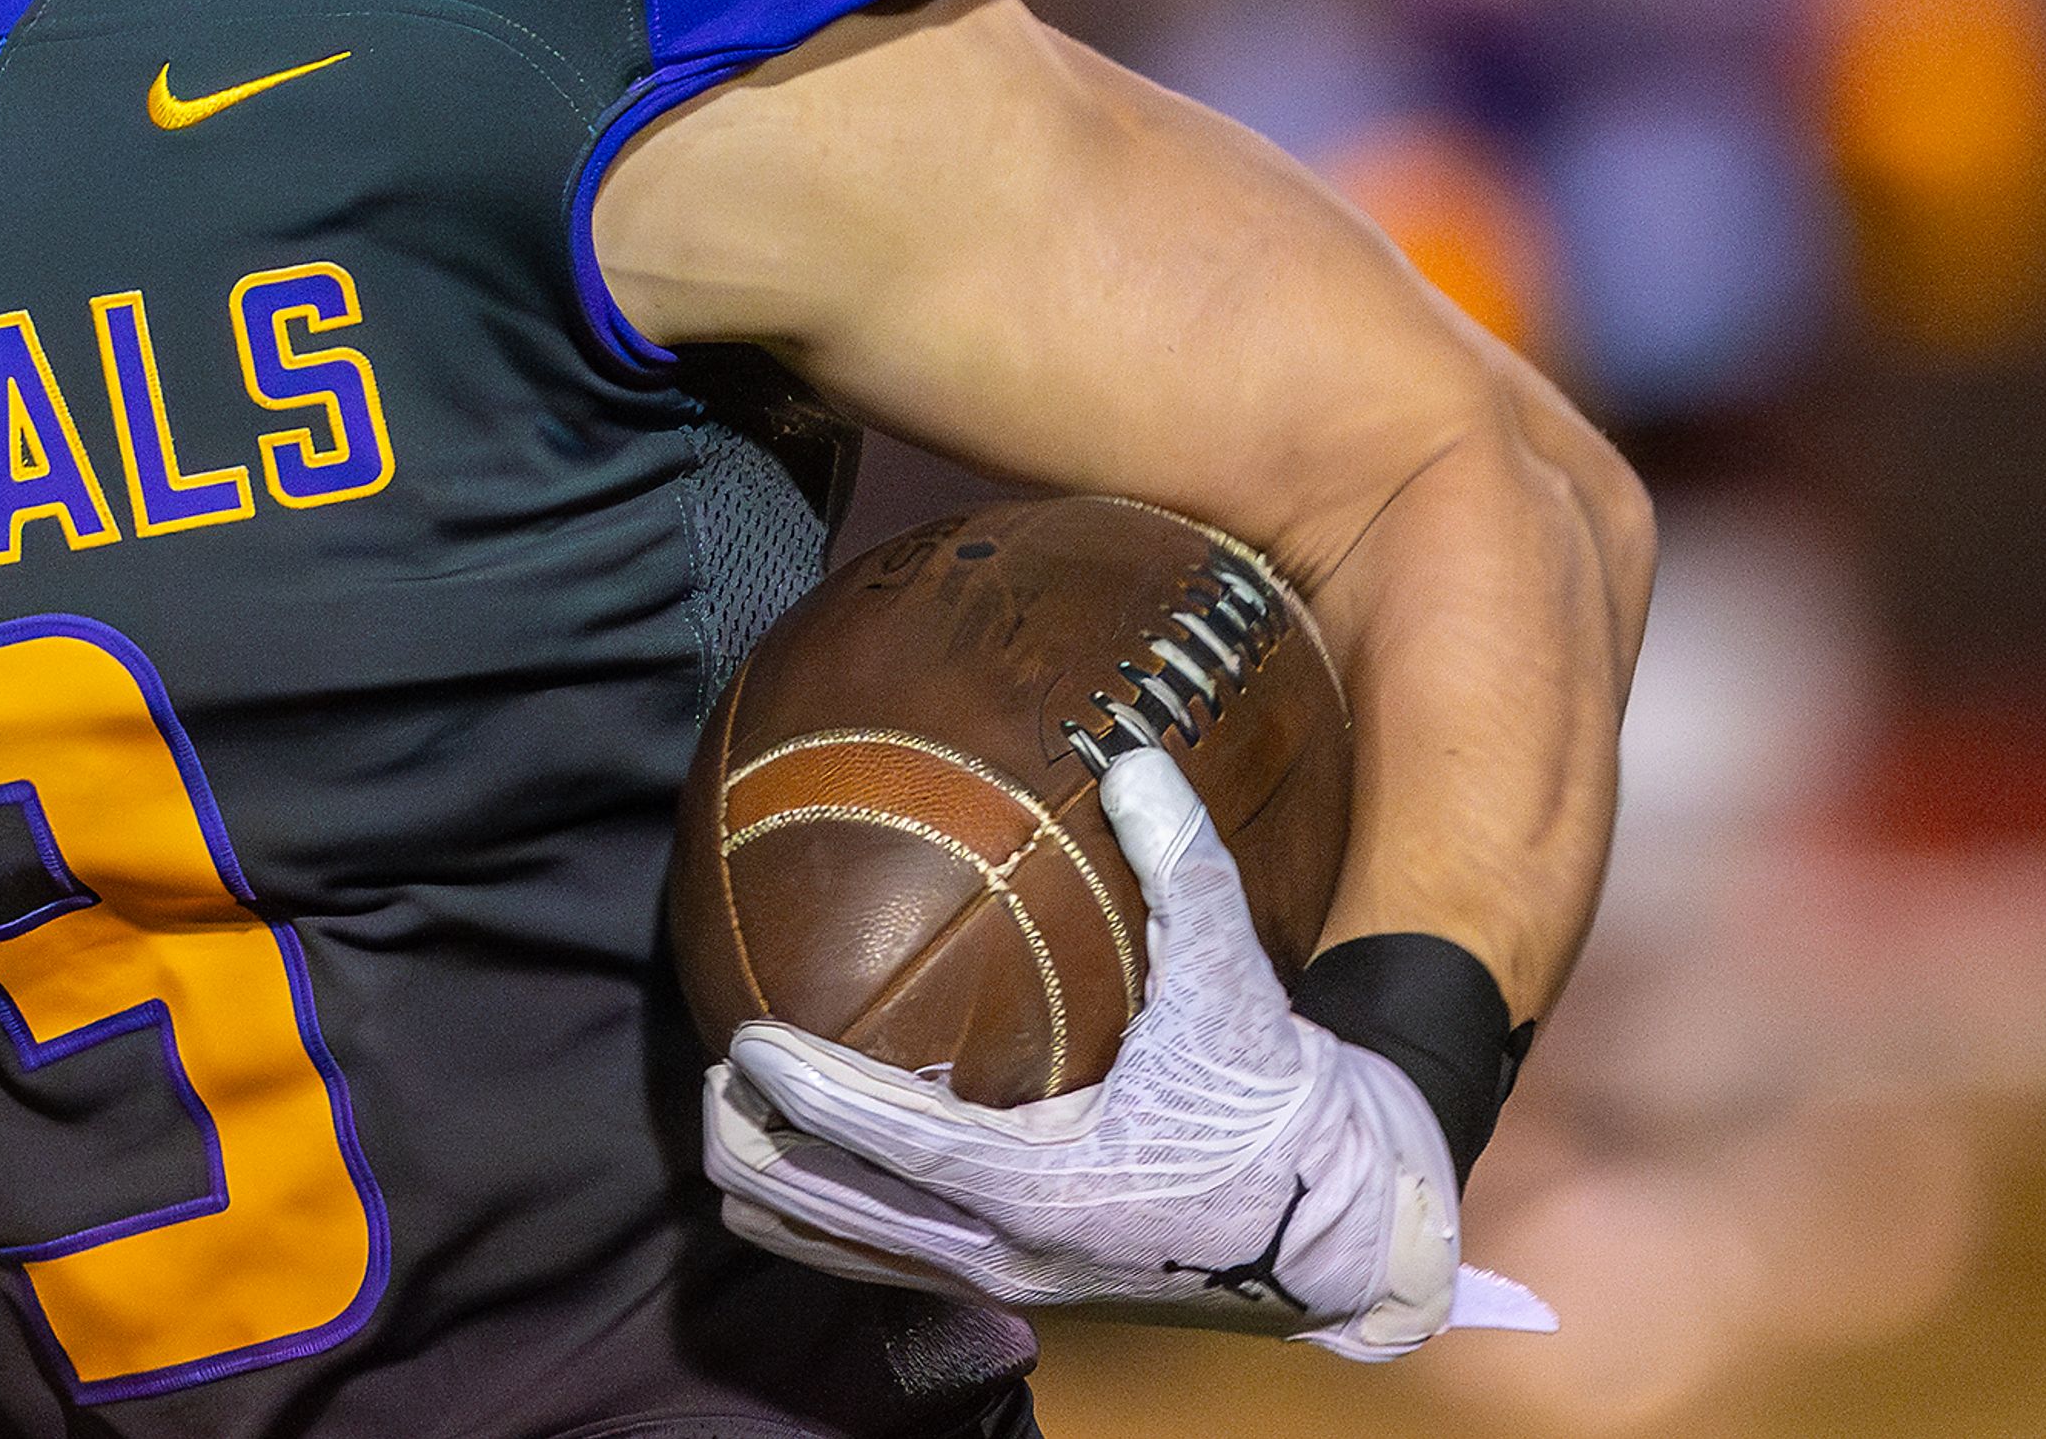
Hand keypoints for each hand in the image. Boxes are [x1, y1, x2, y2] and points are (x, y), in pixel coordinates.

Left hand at [702, 749, 1554, 1359]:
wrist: (1338, 1223)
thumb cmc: (1279, 1107)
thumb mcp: (1239, 989)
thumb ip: (1187, 870)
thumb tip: (1137, 760)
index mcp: (1051, 1190)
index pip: (898, 1143)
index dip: (813, 1096)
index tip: (741, 1043)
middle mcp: (1011, 1253)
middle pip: (841, 1215)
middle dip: (759, 1152)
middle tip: (707, 1079)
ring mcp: (1008, 1283)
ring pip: (853, 1252)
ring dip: (782, 1192)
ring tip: (722, 1122)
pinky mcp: (1016, 1285)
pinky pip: (891, 1260)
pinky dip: (830, 1219)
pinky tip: (797, 1172)